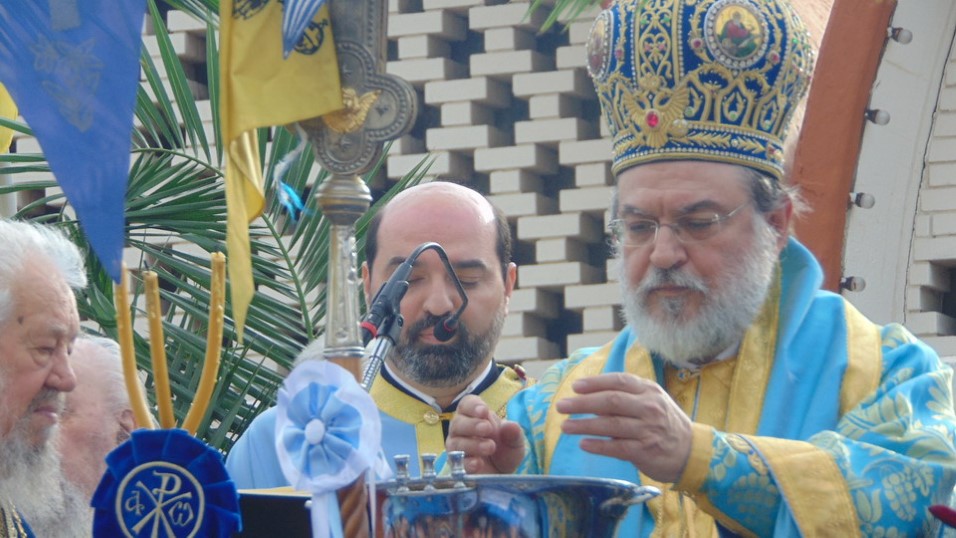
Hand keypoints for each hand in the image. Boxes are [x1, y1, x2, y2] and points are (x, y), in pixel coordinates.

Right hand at [446, 395, 525, 473]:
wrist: (502, 475)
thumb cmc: (505, 451)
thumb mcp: (515, 442)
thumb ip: (514, 433)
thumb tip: (511, 425)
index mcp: (474, 416)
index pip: (466, 404)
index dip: (473, 406)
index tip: (484, 411)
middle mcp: (461, 429)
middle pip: (458, 422)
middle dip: (472, 424)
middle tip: (488, 429)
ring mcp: (457, 447)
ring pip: (456, 442)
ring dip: (472, 444)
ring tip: (490, 447)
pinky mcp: (456, 465)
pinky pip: (456, 463)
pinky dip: (467, 462)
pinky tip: (478, 463)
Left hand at [557, 373, 691, 482]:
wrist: (692, 452)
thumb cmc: (665, 423)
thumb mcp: (652, 402)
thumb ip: (626, 397)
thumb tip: (590, 397)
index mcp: (649, 390)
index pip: (618, 381)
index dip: (595, 383)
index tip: (575, 387)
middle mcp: (649, 407)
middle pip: (611, 401)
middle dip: (582, 403)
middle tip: (562, 406)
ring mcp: (647, 429)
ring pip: (610, 424)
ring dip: (584, 425)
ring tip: (565, 426)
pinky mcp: (645, 451)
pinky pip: (616, 447)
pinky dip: (598, 445)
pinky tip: (583, 444)